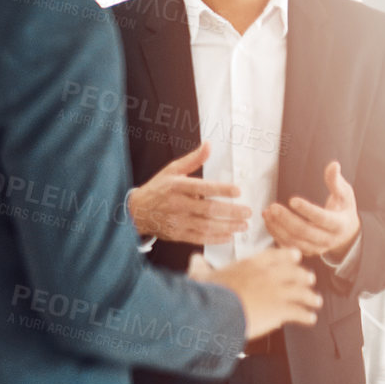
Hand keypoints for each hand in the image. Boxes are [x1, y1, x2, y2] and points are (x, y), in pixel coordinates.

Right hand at [128, 142, 250, 242]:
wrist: (137, 212)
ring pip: (207, 226)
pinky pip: (199, 238)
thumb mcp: (172, 170)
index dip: (222, 190)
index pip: (203, 187)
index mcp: (177, 186)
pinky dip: (216, 238)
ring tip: (243, 225)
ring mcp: (177, 221)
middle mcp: (177, 204)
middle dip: (231, 212)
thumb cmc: (157, 189)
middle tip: (247, 212)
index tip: (238, 191)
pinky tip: (228, 236)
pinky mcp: (177, 234)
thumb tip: (208, 145)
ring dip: (227, 227)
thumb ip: (193, 159)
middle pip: (208, 209)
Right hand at [203, 246, 321, 338]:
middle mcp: (268, 275)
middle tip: (309, 279)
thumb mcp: (200, 276)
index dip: (287, 256)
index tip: (295, 256)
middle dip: (304, 276)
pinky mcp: (281, 310)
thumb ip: (200, 266)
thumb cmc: (208, 294)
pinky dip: (306, 316)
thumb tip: (194, 259)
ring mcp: (277, 292)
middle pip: (294, 272)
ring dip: (310, 297)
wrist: (215, 312)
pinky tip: (309, 319)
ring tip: (315, 301)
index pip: (275, 256)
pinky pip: (300, 312)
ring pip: (302, 292)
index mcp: (250, 264)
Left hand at [263, 161, 359, 260]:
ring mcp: (316, 247)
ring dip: (278, 226)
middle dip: (286, 219)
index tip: (293, 200)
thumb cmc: (343, 210)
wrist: (346, 233)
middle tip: (273, 207)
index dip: (307, 210)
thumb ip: (335, 181)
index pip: (322, 218)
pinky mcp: (305, 251)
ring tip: (268, 212)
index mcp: (339, 224)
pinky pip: (287, 245)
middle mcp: (328, 239)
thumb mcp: (344, 194)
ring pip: (293, 240)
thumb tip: (333, 165)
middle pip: (304, 231)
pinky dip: (275, 233)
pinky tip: (268, 220)